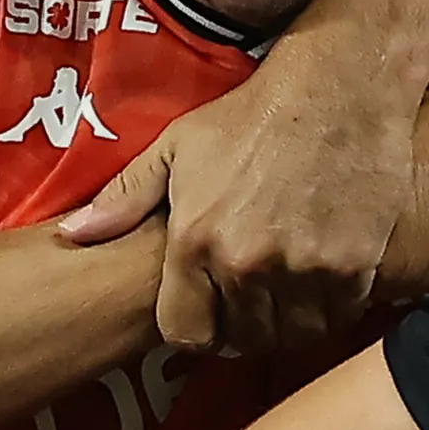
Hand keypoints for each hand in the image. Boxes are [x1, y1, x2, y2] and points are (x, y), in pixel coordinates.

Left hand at [85, 41, 428, 355]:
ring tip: (289, 295)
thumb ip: (126, 197)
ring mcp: (303, 269)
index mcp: (196, 241)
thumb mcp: (178, 146)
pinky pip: (338, 315)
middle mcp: (246, 264)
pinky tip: (326, 278)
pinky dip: (333, 306)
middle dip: (243, 329)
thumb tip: (75, 234)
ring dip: (289, 323)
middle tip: (253, 303)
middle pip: (242, 340)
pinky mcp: (353, 267)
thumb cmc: (253, 114)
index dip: (197, 328)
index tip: (210, 312)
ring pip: (292, 334)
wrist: (339, 89)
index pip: (186, 333)